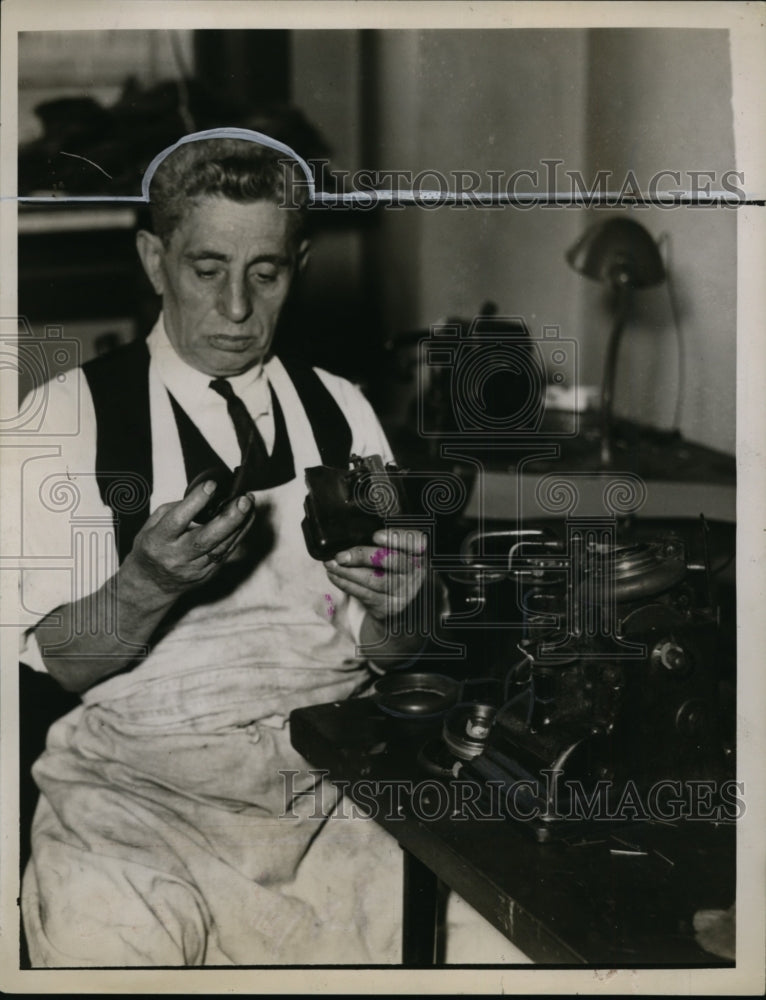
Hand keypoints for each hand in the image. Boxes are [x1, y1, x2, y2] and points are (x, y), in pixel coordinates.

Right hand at [122, 480, 254, 601]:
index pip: (178, 520)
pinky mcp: (208, 573)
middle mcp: (177, 556)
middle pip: (206, 538)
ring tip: (249, 504)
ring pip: (222, 546)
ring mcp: (194, 568)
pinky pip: (227, 551)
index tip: (211, 486)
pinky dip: (239, 533)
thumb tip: (206, 496)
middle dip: (229, 518)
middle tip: (243, 500)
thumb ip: (176, 509)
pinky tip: (246, 518)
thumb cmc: (152, 548)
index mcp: (157, 541)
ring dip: (240, 524)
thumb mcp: (152, 525)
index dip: (196, 502)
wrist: (152, 583)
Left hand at [324, 528, 426, 622]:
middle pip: (391, 561)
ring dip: (347, 572)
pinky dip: (345, 584)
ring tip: (330, 564)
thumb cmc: (395, 563)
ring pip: (373, 580)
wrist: (403, 599)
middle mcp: (414, 571)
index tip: (376, 535)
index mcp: (418, 551)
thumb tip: (355, 526)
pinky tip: (334, 575)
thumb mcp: (398, 548)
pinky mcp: (388, 605)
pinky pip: (364, 594)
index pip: (413, 542)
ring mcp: (402, 590)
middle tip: (340, 555)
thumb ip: (386, 537)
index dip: (395, 538)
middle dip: (362, 557)